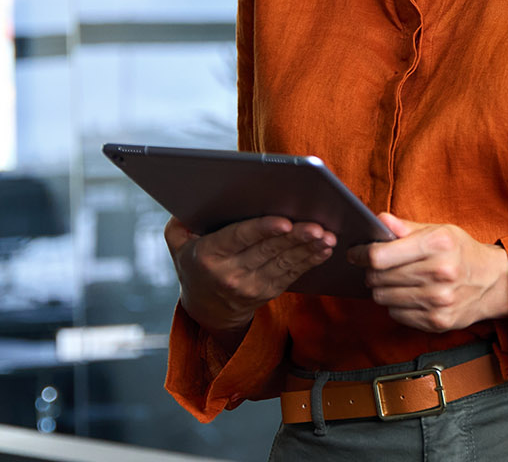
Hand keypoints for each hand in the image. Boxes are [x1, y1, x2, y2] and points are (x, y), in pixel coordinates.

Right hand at [164, 215, 334, 346]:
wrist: (206, 308)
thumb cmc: (195, 263)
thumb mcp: (179, 244)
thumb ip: (181, 223)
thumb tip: (192, 199)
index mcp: (208, 256)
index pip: (238, 238)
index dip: (263, 229)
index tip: (284, 221)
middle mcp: (230, 274)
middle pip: (268, 251)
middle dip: (295, 237)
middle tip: (317, 225)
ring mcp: (251, 286)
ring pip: (284, 263)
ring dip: (309, 249)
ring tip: (328, 236)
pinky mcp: (268, 292)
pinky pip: (292, 275)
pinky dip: (310, 260)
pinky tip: (324, 248)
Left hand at [348, 213, 507, 332]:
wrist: (493, 282)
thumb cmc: (461, 252)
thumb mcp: (439, 231)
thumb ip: (406, 227)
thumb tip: (379, 221)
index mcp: (438, 244)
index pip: (381, 255)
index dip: (361, 254)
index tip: (355, 253)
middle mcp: (440, 273)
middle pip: (379, 278)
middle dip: (371, 271)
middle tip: (376, 266)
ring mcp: (438, 301)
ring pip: (383, 298)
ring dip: (383, 288)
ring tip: (395, 279)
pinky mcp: (437, 322)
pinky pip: (396, 314)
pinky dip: (396, 304)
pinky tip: (410, 294)